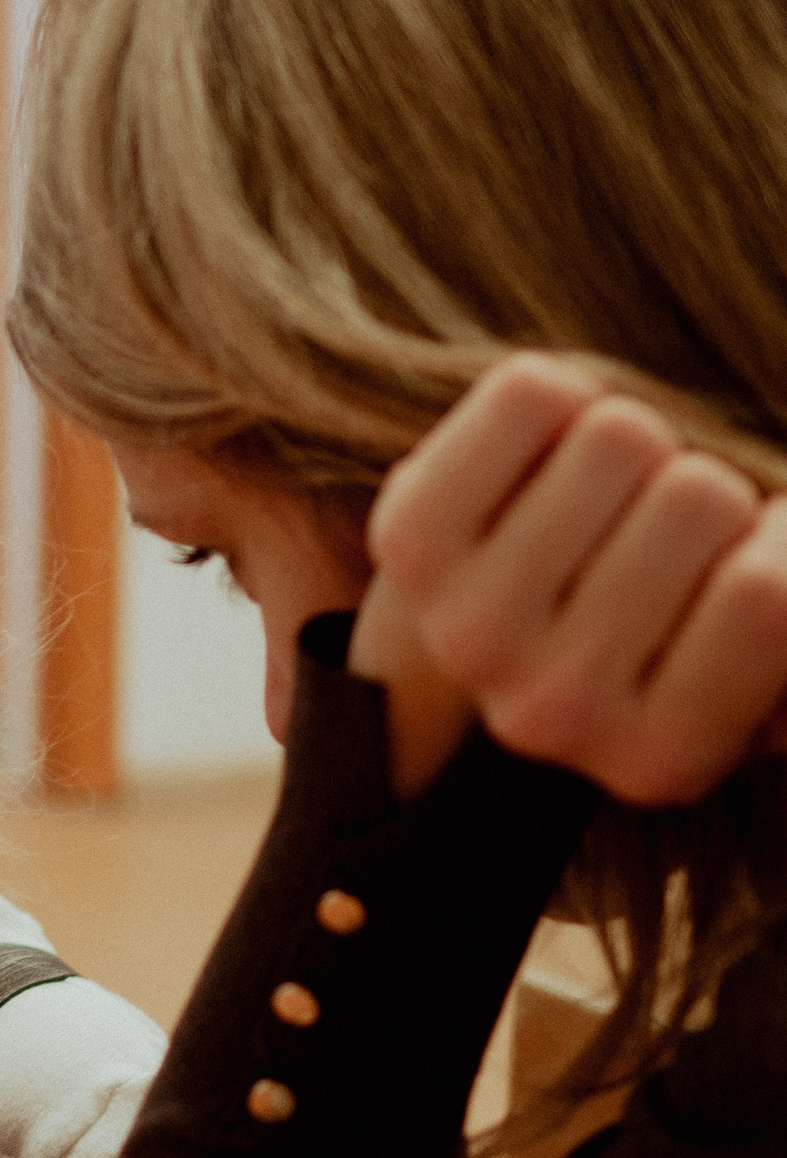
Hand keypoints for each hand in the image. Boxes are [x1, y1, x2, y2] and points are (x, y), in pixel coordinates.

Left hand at [361, 355, 786, 804]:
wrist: (498, 633)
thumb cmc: (670, 624)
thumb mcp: (761, 658)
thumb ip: (782, 621)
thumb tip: (770, 562)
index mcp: (663, 760)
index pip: (769, 593)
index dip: (782, 535)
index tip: (750, 557)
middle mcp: (552, 713)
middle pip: (702, 498)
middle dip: (707, 494)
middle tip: (663, 540)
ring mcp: (468, 629)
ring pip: (623, 436)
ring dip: (637, 449)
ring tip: (607, 507)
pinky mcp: (409, 538)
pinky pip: (533, 397)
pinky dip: (564, 399)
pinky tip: (544, 467)